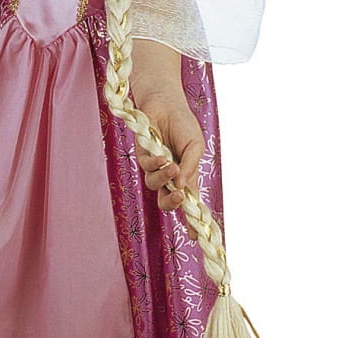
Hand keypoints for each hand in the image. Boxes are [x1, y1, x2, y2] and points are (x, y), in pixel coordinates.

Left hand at [134, 97, 204, 237]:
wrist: (166, 102)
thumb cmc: (183, 124)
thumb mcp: (195, 146)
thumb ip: (190, 168)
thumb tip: (183, 188)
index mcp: (185, 175)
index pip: (188, 201)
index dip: (191, 220)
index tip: (196, 236)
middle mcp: (169, 175)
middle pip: (166, 201)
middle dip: (172, 204)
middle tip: (179, 197)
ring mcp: (155, 166)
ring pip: (155, 186)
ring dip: (164, 179)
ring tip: (172, 166)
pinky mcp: (142, 155)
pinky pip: (146, 167)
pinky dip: (155, 165)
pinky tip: (163, 156)